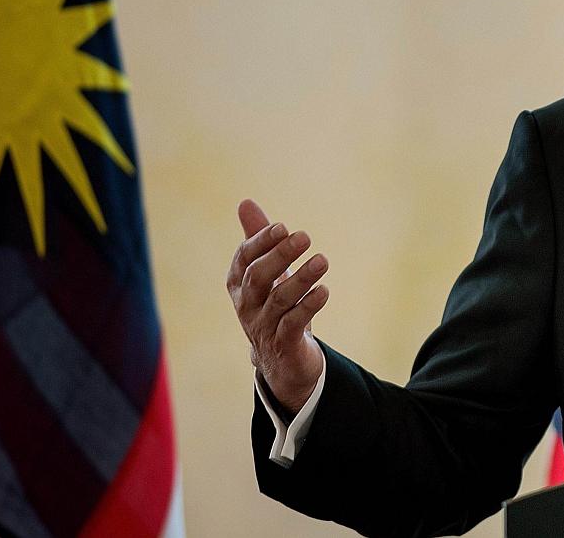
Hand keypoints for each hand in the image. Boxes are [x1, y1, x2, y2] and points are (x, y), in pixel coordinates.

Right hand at [227, 198, 329, 413]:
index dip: (260, 242)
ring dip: (301, 278)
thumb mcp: (267, 272)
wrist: (281, 360)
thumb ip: (259, 239)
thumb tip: (245, 202)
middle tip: (304, 236)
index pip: (244, 259)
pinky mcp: (284, 344)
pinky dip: (308, 307)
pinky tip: (324, 291)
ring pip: (279, 300)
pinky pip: (293, 324)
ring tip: (323, 260)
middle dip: (279, 256)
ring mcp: (263, 326)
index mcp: (239, 284)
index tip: (282, 227)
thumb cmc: (274, 306)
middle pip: (257, 277)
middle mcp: (247, 304)